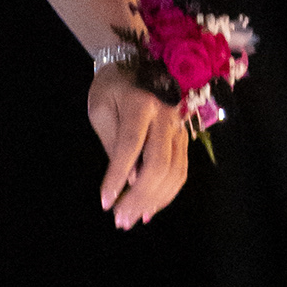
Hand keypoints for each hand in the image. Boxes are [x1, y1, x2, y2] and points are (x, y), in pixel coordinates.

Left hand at [89, 73, 189, 228]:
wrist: (136, 66)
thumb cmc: (111, 90)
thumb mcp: (101, 111)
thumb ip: (114, 144)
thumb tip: (131, 181)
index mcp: (140, 103)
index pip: (130, 145)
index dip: (117, 177)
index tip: (105, 202)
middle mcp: (166, 115)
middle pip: (158, 164)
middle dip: (138, 197)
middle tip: (120, 220)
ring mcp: (180, 127)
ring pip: (175, 172)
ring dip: (153, 201)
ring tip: (131, 219)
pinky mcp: (184, 138)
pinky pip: (180, 171)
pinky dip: (166, 194)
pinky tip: (149, 209)